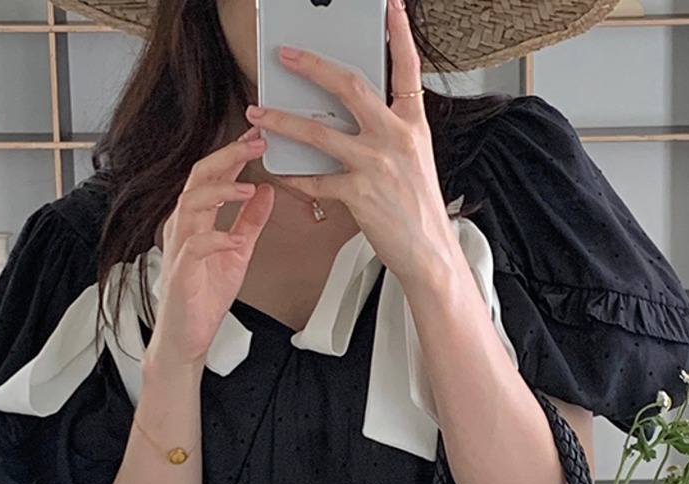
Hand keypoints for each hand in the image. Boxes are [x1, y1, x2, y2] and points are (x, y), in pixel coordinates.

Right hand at [145, 126, 275, 370]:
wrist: (187, 336)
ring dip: (221, 191)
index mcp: (197, 218)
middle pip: (199, 177)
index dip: (234, 153)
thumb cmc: (204, 297)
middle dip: (228, 157)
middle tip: (255, 143)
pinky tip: (235, 237)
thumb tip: (267, 193)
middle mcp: (184, 226)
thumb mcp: (238, 252)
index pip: (212, 174)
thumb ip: (250, 222)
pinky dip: (216, 238)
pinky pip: (195, 246)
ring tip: (247, 187)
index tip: (258, 136)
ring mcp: (180, 247)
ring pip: (192, 203)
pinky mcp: (181, 271)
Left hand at [245, 0, 456, 286]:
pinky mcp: (358, 195)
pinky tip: (279, 169)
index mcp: (413, 124)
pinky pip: (316, 180)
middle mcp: (395, 138)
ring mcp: (376, 166)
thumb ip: (390, 131)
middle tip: (286, 55)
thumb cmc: (419, 208)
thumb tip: (355, 114)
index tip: (391, 6)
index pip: (408, 68)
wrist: (430, 253)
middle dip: (313, 66)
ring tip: (258, 113)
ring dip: (283, 120)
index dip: (399, 33)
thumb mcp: (415, 158)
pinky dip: (294, 176)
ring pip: (320, 132)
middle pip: (351, 86)